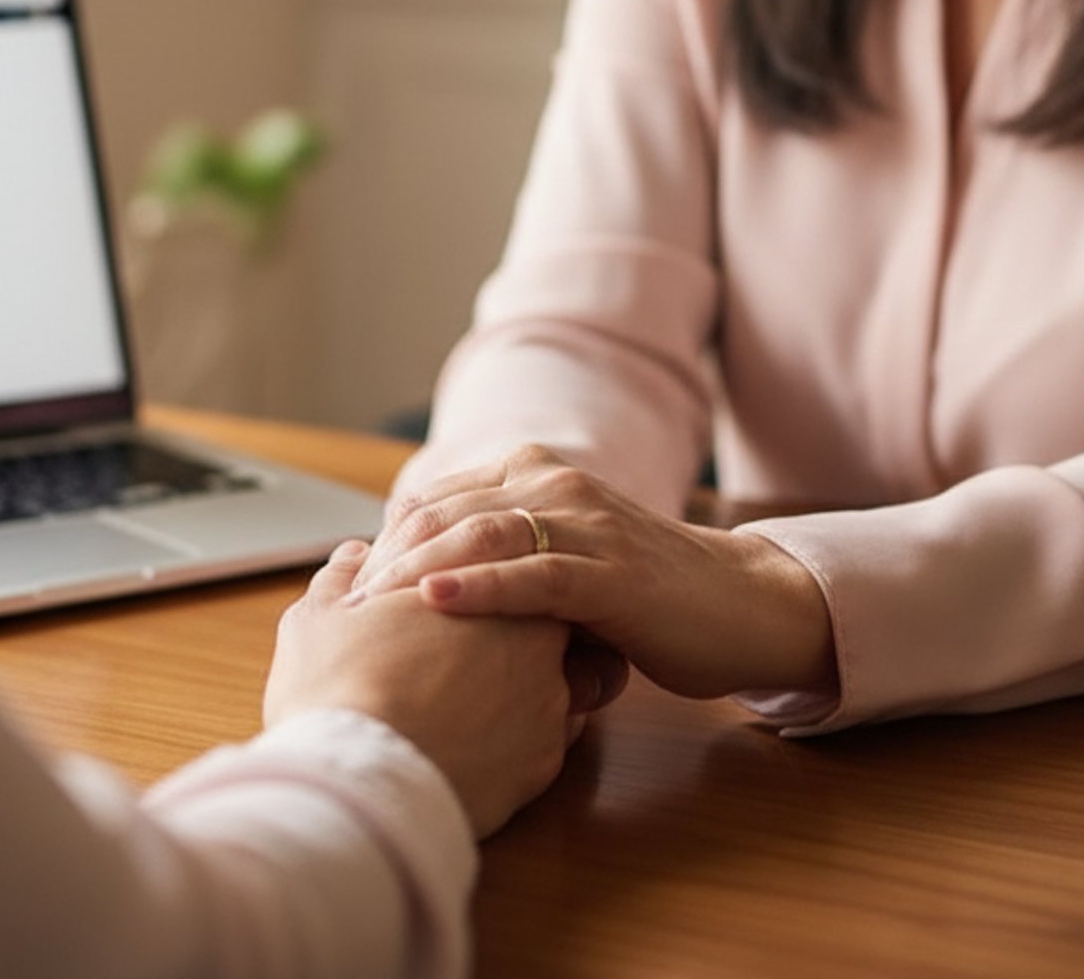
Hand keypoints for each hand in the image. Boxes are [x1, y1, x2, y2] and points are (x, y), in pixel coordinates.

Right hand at [265, 540, 609, 836]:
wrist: (354, 783)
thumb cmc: (336, 687)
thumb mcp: (321, 613)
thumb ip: (344, 575)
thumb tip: (354, 555)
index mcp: (490, 587)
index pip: (509, 569)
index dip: (475, 584)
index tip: (441, 604)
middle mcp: (536, 641)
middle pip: (538, 624)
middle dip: (504, 634)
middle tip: (452, 650)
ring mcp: (547, 707)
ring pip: (548, 685)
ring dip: (513, 689)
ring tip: (454, 702)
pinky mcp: (542, 769)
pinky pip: (540, 743)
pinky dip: (512, 742)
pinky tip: (467, 743)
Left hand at [352, 447, 837, 702]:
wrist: (742, 606)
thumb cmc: (648, 597)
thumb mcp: (566, 567)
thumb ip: (510, 562)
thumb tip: (426, 594)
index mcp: (538, 477)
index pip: (440, 499)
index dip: (389, 539)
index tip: (344, 584)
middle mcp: (555, 485)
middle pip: (446, 511)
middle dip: (388, 557)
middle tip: (341, 606)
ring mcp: (585, 524)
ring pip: (480, 534)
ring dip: (417, 568)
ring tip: (370, 603)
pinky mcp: (610, 573)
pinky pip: (532, 575)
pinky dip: (476, 585)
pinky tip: (433, 600)